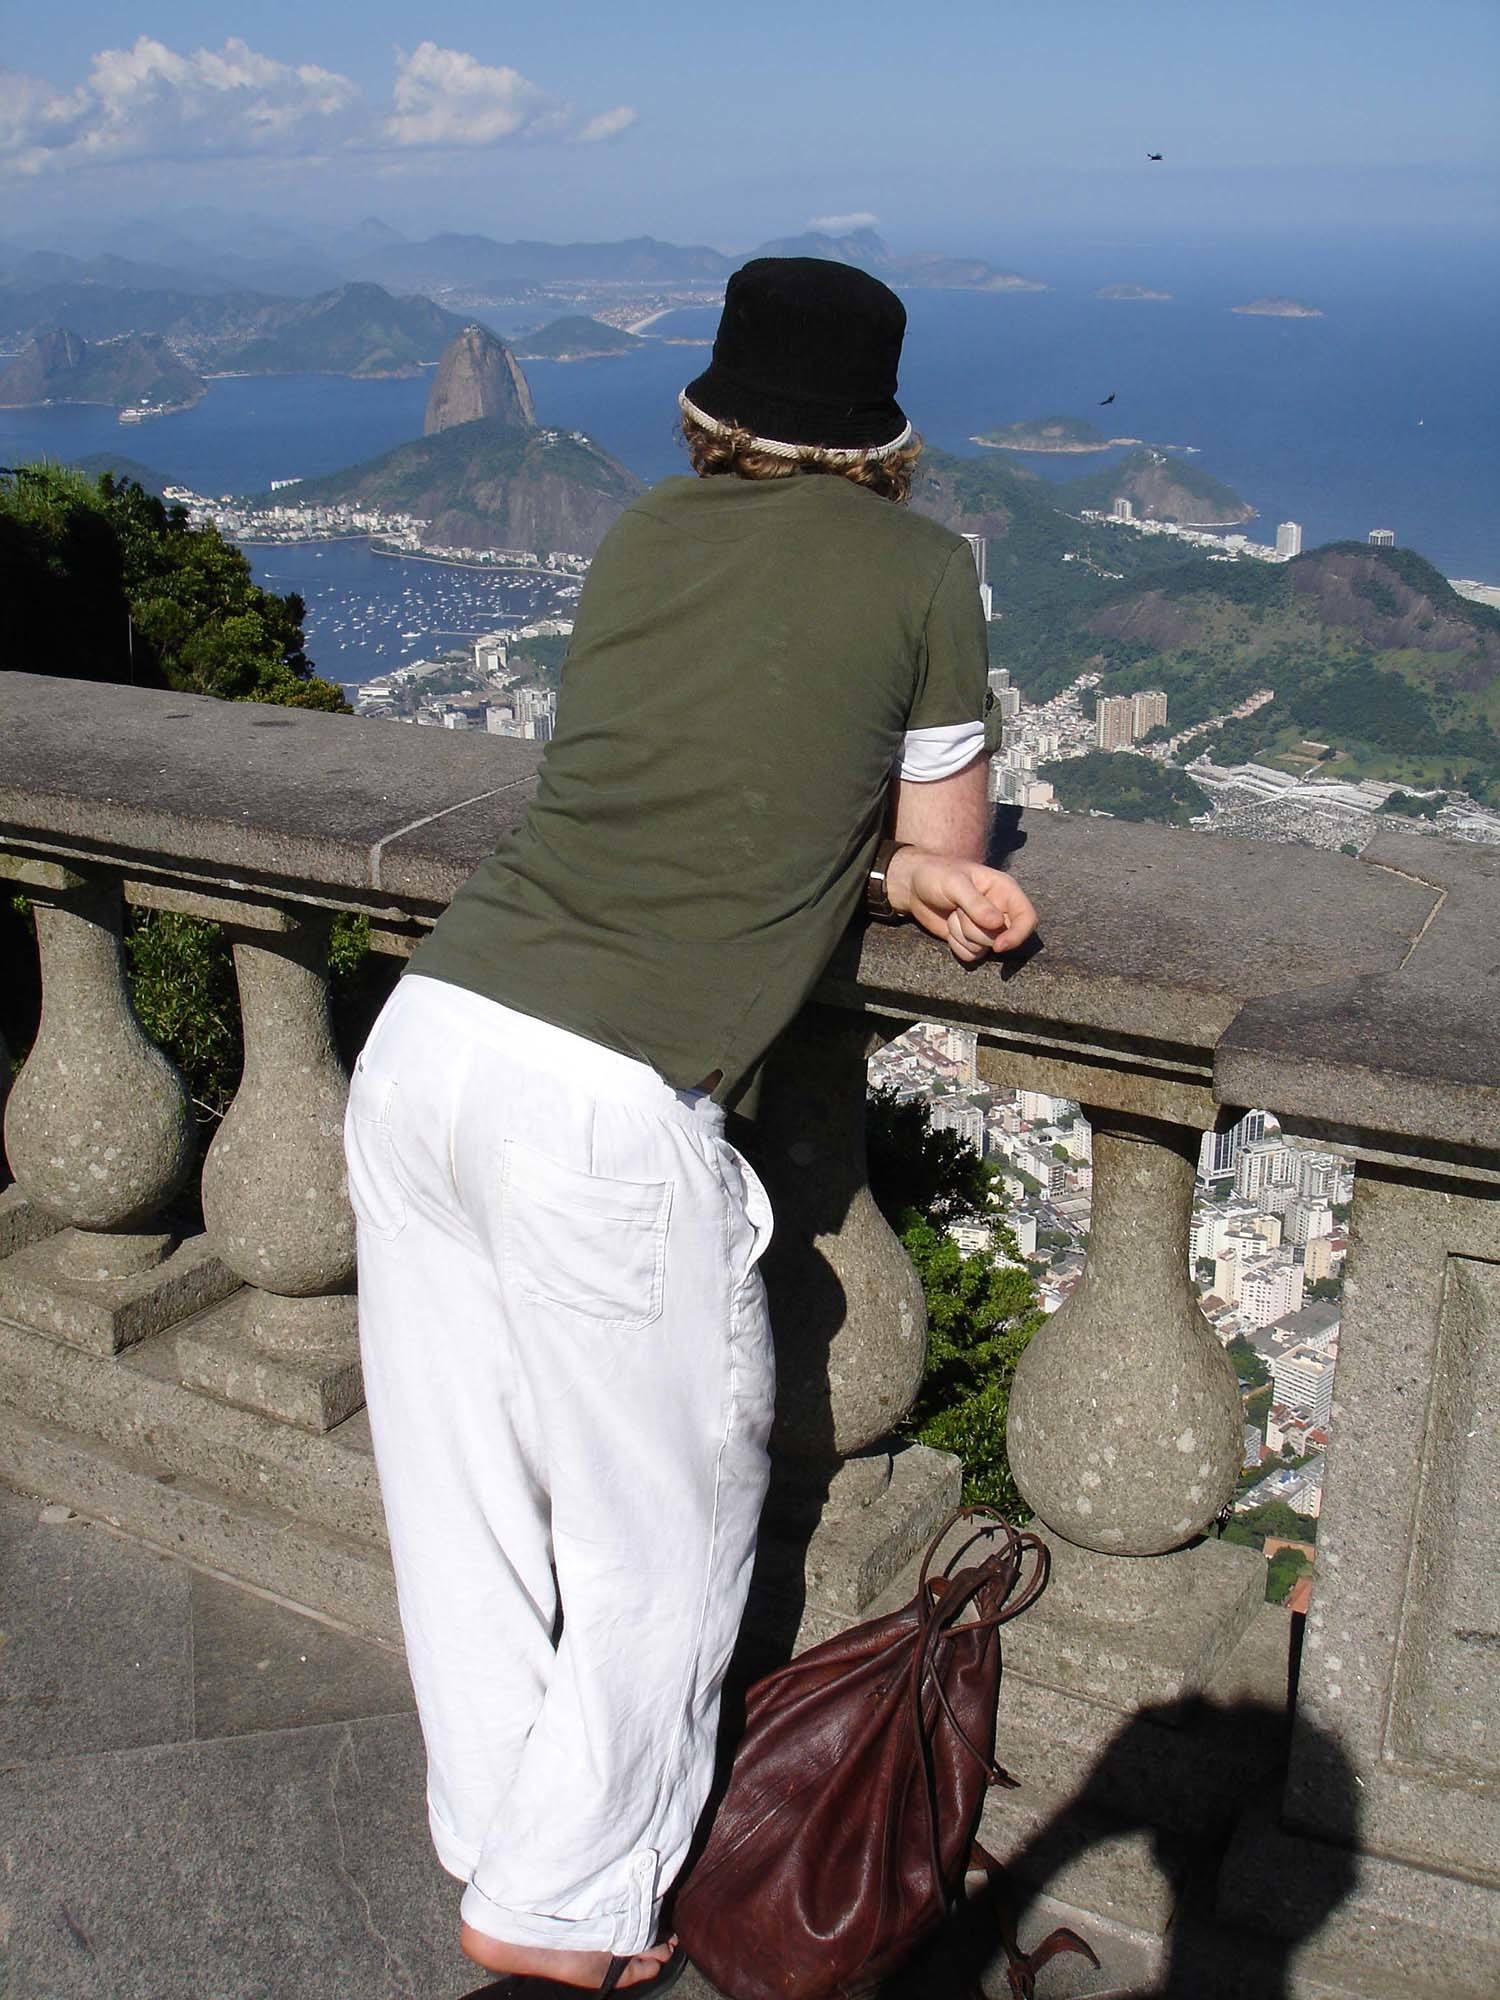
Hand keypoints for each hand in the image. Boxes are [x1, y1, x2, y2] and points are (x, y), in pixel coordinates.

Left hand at [885, 848, 1036, 963]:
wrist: (913, 887)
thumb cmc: (936, 875)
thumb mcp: (955, 883)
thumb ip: (976, 903)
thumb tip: (997, 923)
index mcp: (1004, 890)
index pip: (1027, 917)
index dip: (1018, 935)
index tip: (999, 946)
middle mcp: (1000, 910)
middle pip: (1002, 937)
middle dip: (975, 929)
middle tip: (957, 909)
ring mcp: (986, 927)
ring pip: (984, 948)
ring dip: (963, 935)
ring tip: (952, 914)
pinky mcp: (971, 939)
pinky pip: (971, 955)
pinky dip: (956, 945)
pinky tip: (949, 927)